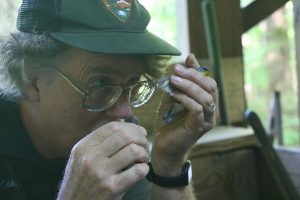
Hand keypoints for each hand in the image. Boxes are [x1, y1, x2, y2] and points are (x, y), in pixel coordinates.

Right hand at [57, 122, 149, 199]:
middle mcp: (91, 157)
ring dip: (144, 153)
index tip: (140, 132)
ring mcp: (101, 172)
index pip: (113, 126)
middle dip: (140, 138)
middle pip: (125, 136)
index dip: (131, 127)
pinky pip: (137, 171)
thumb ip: (98, 142)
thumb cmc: (81, 181)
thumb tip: (125, 126)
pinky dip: (144, 169)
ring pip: (133, 151)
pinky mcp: (112, 188)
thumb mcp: (81, 157)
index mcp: (84, 146)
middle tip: (144, 145)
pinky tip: (141, 170)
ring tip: (142, 159)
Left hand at [152, 54, 217, 172]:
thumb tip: (180, 64)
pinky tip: (175, 93)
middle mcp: (212, 111)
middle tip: (176, 69)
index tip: (186, 59)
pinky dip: (186, 98)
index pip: (209, 81)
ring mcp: (208, 120)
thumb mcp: (173, 98)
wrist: (164, 146)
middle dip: (193, 75)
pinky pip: (197, 109)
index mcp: (207, 102)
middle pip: (211, 87)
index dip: (198, 70)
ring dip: (189, 85)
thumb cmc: (168, 121)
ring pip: (206, 97)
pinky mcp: (199, 127)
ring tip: (173, 79)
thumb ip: (178, 84)